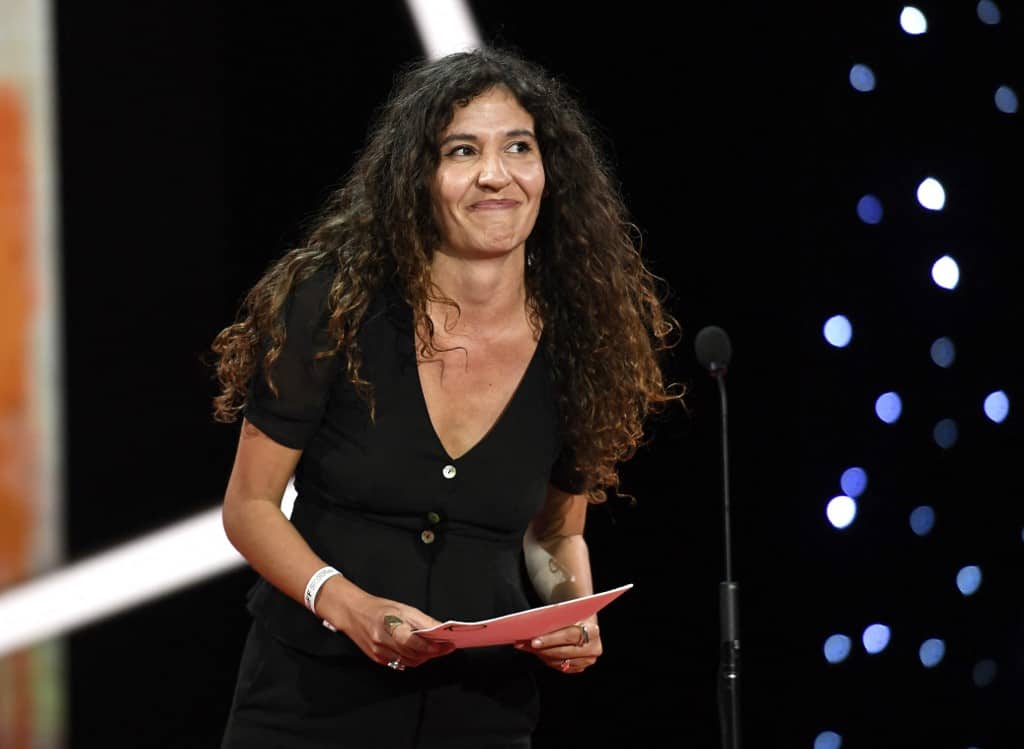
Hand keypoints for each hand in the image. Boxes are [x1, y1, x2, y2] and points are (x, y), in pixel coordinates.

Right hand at [320, 585, 454, 669]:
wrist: (354, 614)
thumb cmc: (379, 608)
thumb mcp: (404, 608)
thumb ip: (423, 621)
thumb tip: (442, 629)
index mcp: (389, 625)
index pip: (415, 642)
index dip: (433, 647)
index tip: (448, 645)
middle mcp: (383, 642)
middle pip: (414, 654)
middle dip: (433, 653)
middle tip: (445, 646)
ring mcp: (379, 653)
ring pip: (409, 662)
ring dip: (425, 657)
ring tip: (435, 649)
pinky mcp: (378, 659)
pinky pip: (401, 663)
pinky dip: (413, 658)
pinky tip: (419, 651)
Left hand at [514, 616, 600, 673]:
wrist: (585, 620)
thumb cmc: (574, 614)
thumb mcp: (567, 612)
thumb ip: (553, 620)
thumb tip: (531, 627)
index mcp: (592, 631)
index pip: (569, 636)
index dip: (550, 639)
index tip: (533, 641)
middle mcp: (593, 648)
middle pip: (563, 651)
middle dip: (542, 649)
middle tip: (526, 645)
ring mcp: (587, 660)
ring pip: (559, 662)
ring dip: (541, 655)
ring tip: (527, 648)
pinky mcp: (580, 667)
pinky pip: (560, 667)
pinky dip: (547, 660)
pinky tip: (537, 652)